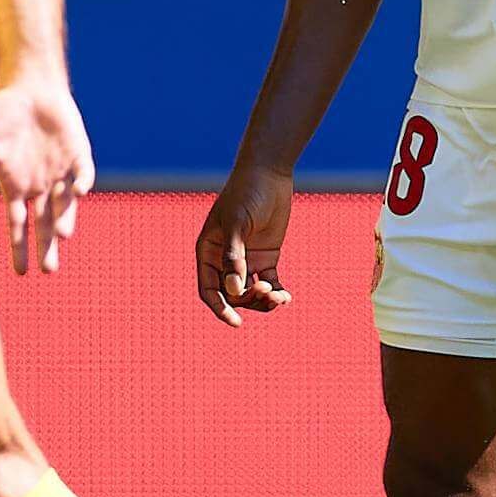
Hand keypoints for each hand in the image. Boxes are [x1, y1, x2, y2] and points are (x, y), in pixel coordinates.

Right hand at [0, 78, 92, 272]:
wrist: (28, 87)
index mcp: (15, 188)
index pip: (18, 226)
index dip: (19, 249)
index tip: (21, 274)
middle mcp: (40, 187)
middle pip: (45, 225)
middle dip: (47, 247)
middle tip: (49, 270)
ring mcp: (61, 173)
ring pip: (65, 205)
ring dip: (64, 218)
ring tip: (61, 234)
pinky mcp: (79, 156)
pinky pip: (83, 174)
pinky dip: (81, 184)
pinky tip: (77, 191)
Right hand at [195, 164, 293, 324]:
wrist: (268, 174)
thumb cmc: (246, 194)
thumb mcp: (238, 224)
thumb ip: (234, 257)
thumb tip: (233, 289)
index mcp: (208, 251)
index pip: (209, 289)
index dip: (220, 308)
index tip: (236, 322)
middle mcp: (224, 259)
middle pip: (233, 294)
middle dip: (249, 300)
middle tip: (267, 291)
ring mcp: (246, 259)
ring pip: (251, 292)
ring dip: (264, 299)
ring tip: (280, 297)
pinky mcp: (266, 257)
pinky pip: (269, 283)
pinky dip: (277, 293)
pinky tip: (286, 296)